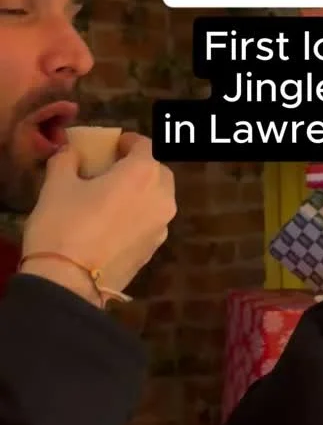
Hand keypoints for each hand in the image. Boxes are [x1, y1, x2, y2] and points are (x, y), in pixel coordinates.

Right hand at [20, 133, 175, 305]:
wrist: (69, 283)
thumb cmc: (64, 225)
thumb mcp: (57, 184)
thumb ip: (68, 160)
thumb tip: (71, 152)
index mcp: (143, 173)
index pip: (144, 145)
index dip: (128, 141)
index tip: (112, 145)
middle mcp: (162, 198)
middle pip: (158, 172)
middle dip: (140, 167)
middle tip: (112, 171)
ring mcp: (162, 227)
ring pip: (158, 199)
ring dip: (141, 193)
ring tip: (112, 199)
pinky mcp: (155, 251)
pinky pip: (151, 222)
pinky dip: (139, 216)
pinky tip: (114, 224)